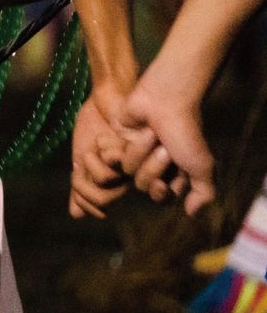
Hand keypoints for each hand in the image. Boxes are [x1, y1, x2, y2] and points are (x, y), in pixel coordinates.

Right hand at [69, 88, 132, 219]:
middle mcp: (129, 182)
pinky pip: (113, 166)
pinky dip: (103, 151)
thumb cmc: (95, 127)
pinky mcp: (138, 156)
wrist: (106, 100)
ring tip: (102, 144)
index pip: (99, 208)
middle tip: (89, 156)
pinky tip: (107, 140)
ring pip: (105, 183)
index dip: (83, 197)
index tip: (79, 173)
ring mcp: (135, 170)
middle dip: (86, 176)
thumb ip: (80, 186)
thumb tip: (76, 215)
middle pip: (102, 200)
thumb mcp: (82, 159)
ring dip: (94, 161)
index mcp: (117, 186)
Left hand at [120, 69, 217, 213]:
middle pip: (141, 184)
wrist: (164, 99)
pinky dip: (120, 144)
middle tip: (163, 146)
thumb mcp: (202, 166)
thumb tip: (189, 213)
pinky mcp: (116, 140)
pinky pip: (109, 156)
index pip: (160, 196)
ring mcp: (134, 152)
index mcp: (173, 171)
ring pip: (126, 169)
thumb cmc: (185, 132)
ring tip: (151, 133)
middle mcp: (152, 164)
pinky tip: (133, 131)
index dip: (160, 192)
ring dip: (140, 151)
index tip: (164, 183)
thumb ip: (203, 193)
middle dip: (153, 166)